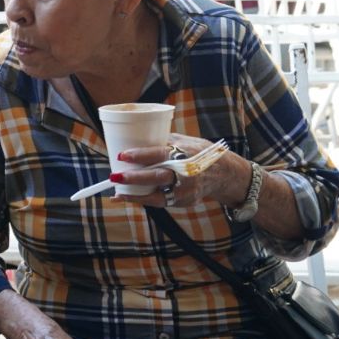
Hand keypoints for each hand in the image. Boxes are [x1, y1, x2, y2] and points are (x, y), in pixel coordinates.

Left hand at [113, 133, 245, 208]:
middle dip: (135, 178)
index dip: (141, 155)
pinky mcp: (184, 201)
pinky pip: (160, 202)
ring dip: (135, 195)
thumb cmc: (198, 152)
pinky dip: (142, 200)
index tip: (122, 155)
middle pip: (158, 177)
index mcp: (186, 154)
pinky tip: (125, 197)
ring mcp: (186, 190)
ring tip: (116, 193)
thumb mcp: (185, 141)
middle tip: (115, 176)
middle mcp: (187, 173)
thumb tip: (134, 136)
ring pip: (158, 196)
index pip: (161, 154)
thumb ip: (163, 141)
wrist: (224, 173)